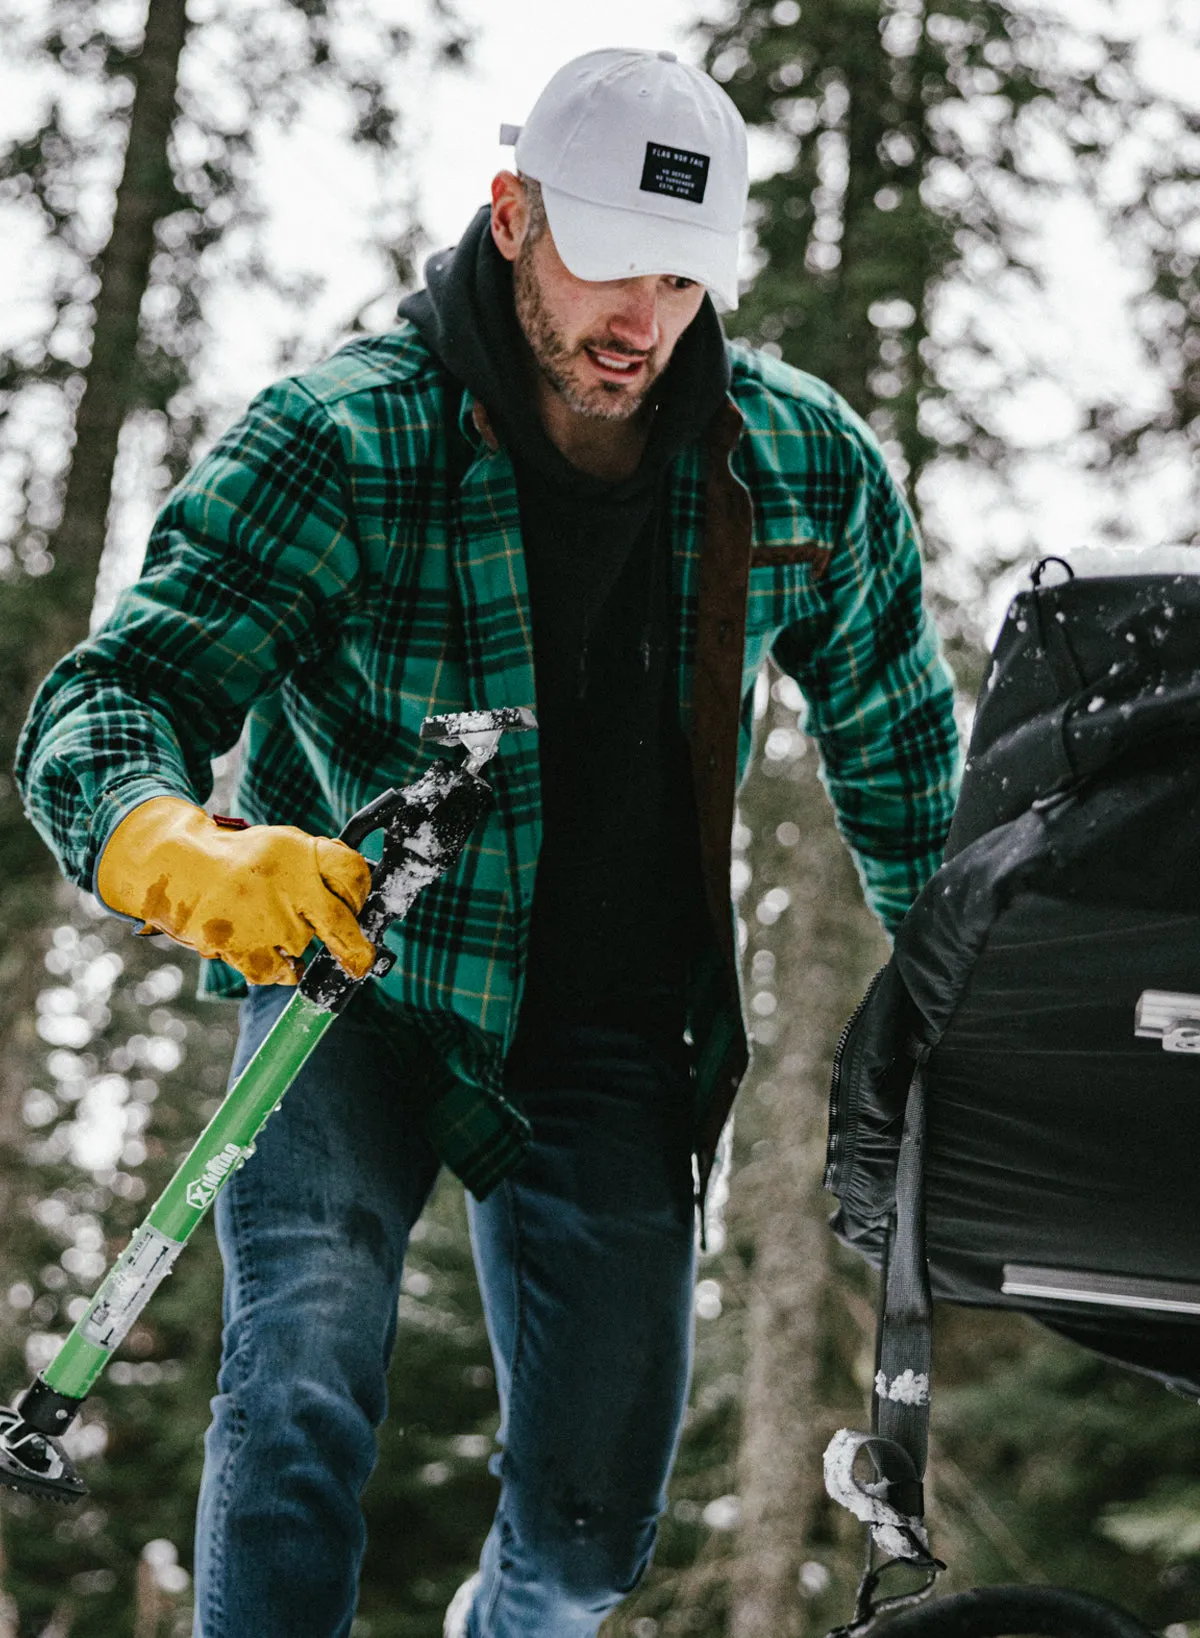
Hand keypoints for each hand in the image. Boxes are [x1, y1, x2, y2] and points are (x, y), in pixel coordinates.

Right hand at [96, 797, 374, 985]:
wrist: (177, 868)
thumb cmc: (239, 861)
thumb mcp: (283, 845)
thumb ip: (318, 866)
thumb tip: (356, 901)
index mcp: (302, 852)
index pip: (353, 874)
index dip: (360, 893)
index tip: (354, 904)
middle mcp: (289, 885)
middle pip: (342, 925)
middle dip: (357, 951)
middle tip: (360, 964)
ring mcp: (268, 920)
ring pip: (303, 948)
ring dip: (292, 943)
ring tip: (261, 921)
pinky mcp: (245, 948)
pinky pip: (279, 972)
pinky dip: (275, 966)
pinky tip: (260, 947)